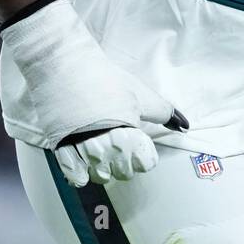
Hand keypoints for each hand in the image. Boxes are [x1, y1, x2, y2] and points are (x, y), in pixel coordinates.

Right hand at [0, 0, 188, 183]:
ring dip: (102, 168)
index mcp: (128, 135)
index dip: (143, 153)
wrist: (65, 66)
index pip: (144, 165)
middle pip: (123, 173)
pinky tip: (83, 161)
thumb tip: (183, 125)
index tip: (137, 142)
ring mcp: (81, 149)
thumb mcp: (141, 94)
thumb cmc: (104, 78)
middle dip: (123, 161)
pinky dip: (81, 173)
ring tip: (99, 149)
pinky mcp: (61, 148)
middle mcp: (106, 146)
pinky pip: (75, 177)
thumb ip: (164, 112)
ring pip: (100, 177)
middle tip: (117, 142)